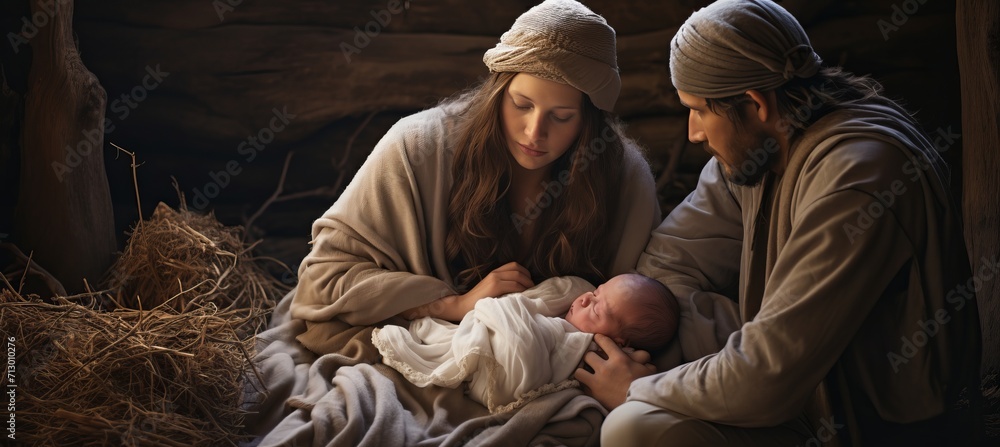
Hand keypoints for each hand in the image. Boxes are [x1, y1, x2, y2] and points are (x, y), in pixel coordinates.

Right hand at [401, 262, 532, 320]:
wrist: (463, 305)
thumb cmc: (478, 301)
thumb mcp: (490, 289)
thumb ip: (502, 285)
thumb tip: (519, 288)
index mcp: (494, 272)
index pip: (514, 265)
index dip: (525, 272)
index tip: (529, 281)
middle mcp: (495, 273)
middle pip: (518, 269)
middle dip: (528, 277)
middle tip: (532, 287)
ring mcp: (495, 279)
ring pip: (518, 276)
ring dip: (527, 283)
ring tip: (530, 291)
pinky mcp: (495, 286)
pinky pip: (514, 285)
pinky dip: (522, 289)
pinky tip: (524, 295)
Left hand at [574, 334, 656, 409]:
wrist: (639, 408)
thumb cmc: (644, 387)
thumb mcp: (647, 370)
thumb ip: (643, 360)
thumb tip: (644, 358)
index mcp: (619, 359)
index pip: (603, 341)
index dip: (598, 338)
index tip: (596, 338)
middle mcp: (606, 368)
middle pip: (588, 355)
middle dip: (589, 356)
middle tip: (592, 358)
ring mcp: (598, 382)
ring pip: (579, 371)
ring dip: (582, 370)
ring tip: (585, 372)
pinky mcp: (594, 394)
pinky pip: (582, 386)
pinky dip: (584, 384)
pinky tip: (587, 384)